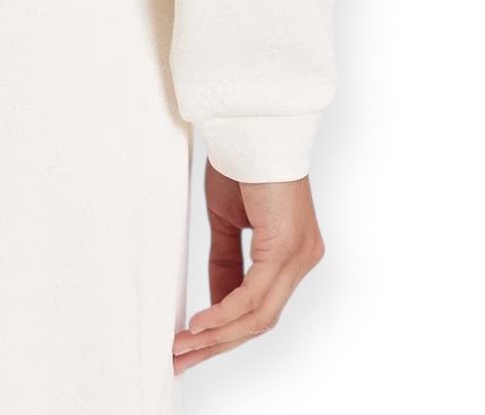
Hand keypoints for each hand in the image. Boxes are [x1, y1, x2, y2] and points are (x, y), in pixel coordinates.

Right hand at [172, 165, 323, 372]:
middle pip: (260, 319)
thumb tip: (216, 304)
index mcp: (292, 253)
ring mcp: (299, 255)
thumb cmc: (242, 162)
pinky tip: (201, 325)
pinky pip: (255, 295)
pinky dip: (225, 313)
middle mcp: (302, 259)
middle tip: (181, 357)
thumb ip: (227, 263)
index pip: (260, 306)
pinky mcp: (288, 248)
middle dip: (217, 343)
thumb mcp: (228, 221)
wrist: (251, 126)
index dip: (225, 329)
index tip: (192, 343)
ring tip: (184, 346)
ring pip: (259, 315)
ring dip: (217, 335)